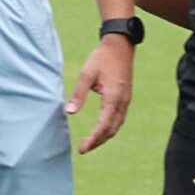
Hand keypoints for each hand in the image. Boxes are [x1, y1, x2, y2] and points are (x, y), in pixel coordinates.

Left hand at [65, 37, 132, 153]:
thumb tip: (69, 112)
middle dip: (98, 141)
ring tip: (91, 143)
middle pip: (111, 130)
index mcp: (113, 97)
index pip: (103, 125)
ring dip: (104, 136)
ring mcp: (125, 101)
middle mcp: (122, 102)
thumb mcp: (87, 74)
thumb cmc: (102, 58)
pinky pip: (119, 119)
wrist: (121, 45)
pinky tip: (101, 130)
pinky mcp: (125, 98)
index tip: (82, 148)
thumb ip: (78, 93)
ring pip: (116, 126)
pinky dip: (110, 128)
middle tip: (84, 149)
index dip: (93, 139)